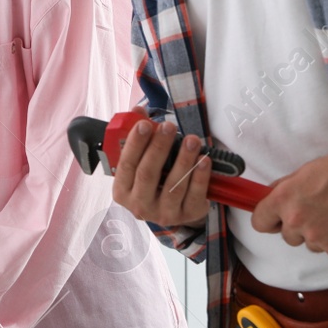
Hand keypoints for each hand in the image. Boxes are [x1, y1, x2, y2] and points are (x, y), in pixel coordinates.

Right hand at [111, 104, 212, 230]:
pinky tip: (204, 160)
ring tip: (192, 140)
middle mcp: (140, 205)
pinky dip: (200, 177)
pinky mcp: (186, 215)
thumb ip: (139, 136)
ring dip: (183, 160)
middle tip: (169, 127)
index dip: (135, 144)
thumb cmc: (154, 179)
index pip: (126, 165)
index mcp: (123, 191)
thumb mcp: (142, 161)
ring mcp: (163, 213)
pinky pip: (194, 195)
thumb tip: (138, 111)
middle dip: (159, 147)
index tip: (144, 124)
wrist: (172, 207)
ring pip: (173, 185)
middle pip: (147, 175)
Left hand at [249, 124, 327, 256]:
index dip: (270, 221)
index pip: (260, 223)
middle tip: (319, 211)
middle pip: (287, 236)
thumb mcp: (305, 172)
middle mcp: (297, 221)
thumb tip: (271, 201)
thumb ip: (284, 190)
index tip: (277, 220)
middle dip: (299, 227)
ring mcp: (317, 238)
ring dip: (320, 235)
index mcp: (284, 199)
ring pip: (310, 244)